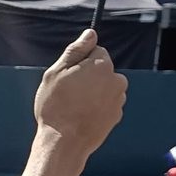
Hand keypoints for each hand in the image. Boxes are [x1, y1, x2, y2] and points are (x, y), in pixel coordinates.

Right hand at [33, 29, 127, 159]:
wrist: (64, 142)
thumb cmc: (56, 106)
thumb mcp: (56, 73)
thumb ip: (76, 51)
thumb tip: (91, 33)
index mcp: (103, 65)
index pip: (97, 51)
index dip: (81, 61)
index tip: (70, 74)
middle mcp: (117, 80)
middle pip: (103, 69)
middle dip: (89, 76)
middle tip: (70, 91)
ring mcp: (119, 98)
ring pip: (105, 87)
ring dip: (94, 91)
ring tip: (75, 106)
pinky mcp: (118, 114)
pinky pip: (107, 103)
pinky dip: (97, 106)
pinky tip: (82, 116)